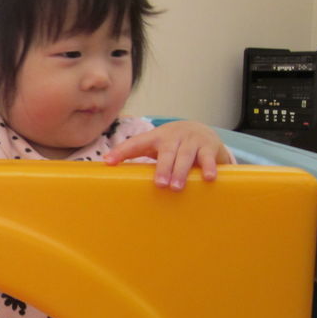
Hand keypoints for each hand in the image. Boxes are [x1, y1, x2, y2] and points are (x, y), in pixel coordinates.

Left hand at [103, 120, 232, 190]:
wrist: (202, 130)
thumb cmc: (171, 144)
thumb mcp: (154, 146)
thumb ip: (135, 154)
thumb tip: (108, 168)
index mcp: (155, 137)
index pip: (136, 143)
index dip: (122, 151)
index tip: (108, 161)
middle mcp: (173, 136)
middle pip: (167, 152)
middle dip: (163, 167)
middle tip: (159, 184)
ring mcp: (192, 140)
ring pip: (185, 156)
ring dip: (181, 171)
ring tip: (176, 187)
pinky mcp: (209, 146)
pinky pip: (208, 158)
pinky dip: (209, 167)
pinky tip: (208, 178)